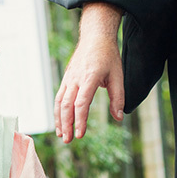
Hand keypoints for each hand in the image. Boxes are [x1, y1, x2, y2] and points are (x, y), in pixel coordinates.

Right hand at [54, 2, 124, 142]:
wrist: (95, 37)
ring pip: (59, 103)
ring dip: (59, 120)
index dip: (80, 120)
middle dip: (66, 124)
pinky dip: (58, 112)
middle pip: (66, 105)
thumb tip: (118, 117)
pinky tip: (60, 122)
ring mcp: (69, 79)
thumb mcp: (118, 75)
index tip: (81, 134)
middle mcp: (76, 79)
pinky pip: (59, 98)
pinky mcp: (66, 79)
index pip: (81, 103)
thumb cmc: (108, 56)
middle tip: (68, 140)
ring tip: (62, 135)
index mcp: (90, 77)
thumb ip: (118, 97)